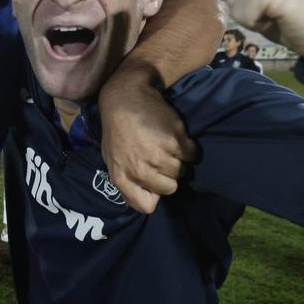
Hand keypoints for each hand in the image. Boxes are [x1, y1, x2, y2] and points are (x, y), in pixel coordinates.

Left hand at [98, 67, 198, 213]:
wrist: (126, 97)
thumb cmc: (117, 129)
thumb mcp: (111, 158)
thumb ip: (127, 181)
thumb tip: (150, 201)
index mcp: (122, 177)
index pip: (145, 206)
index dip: (153, 195)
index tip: (154, 182)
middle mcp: (140, 170)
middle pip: (170, 189)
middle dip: (169, 176)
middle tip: (162, 158)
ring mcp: (158, 155)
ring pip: (182, 171)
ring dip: (179, 160)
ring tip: (167, 144)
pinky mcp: (175, 140)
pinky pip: (192, 154)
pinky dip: (188, 147)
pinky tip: (175, 136)